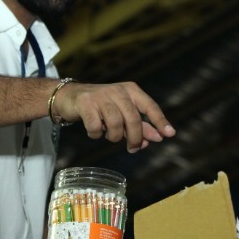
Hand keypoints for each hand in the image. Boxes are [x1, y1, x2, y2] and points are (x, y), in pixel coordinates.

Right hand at [53, 81, 174, 151]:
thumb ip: (140, 125)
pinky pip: (96, 126)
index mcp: (131, 90)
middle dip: (135, 137)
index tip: (170, 134)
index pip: (150, 106)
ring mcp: (101, 96)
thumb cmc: (101, 106)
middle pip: (133, 118)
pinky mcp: (86, 103)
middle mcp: (118, 91)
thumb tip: (157, 138)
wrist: (69, 97)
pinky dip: (96, 134)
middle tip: (134, 149)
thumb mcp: (123, 113)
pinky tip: (95, 132)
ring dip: (114, 136)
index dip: (160, 121)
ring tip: (109, 135)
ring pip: (115, 123)